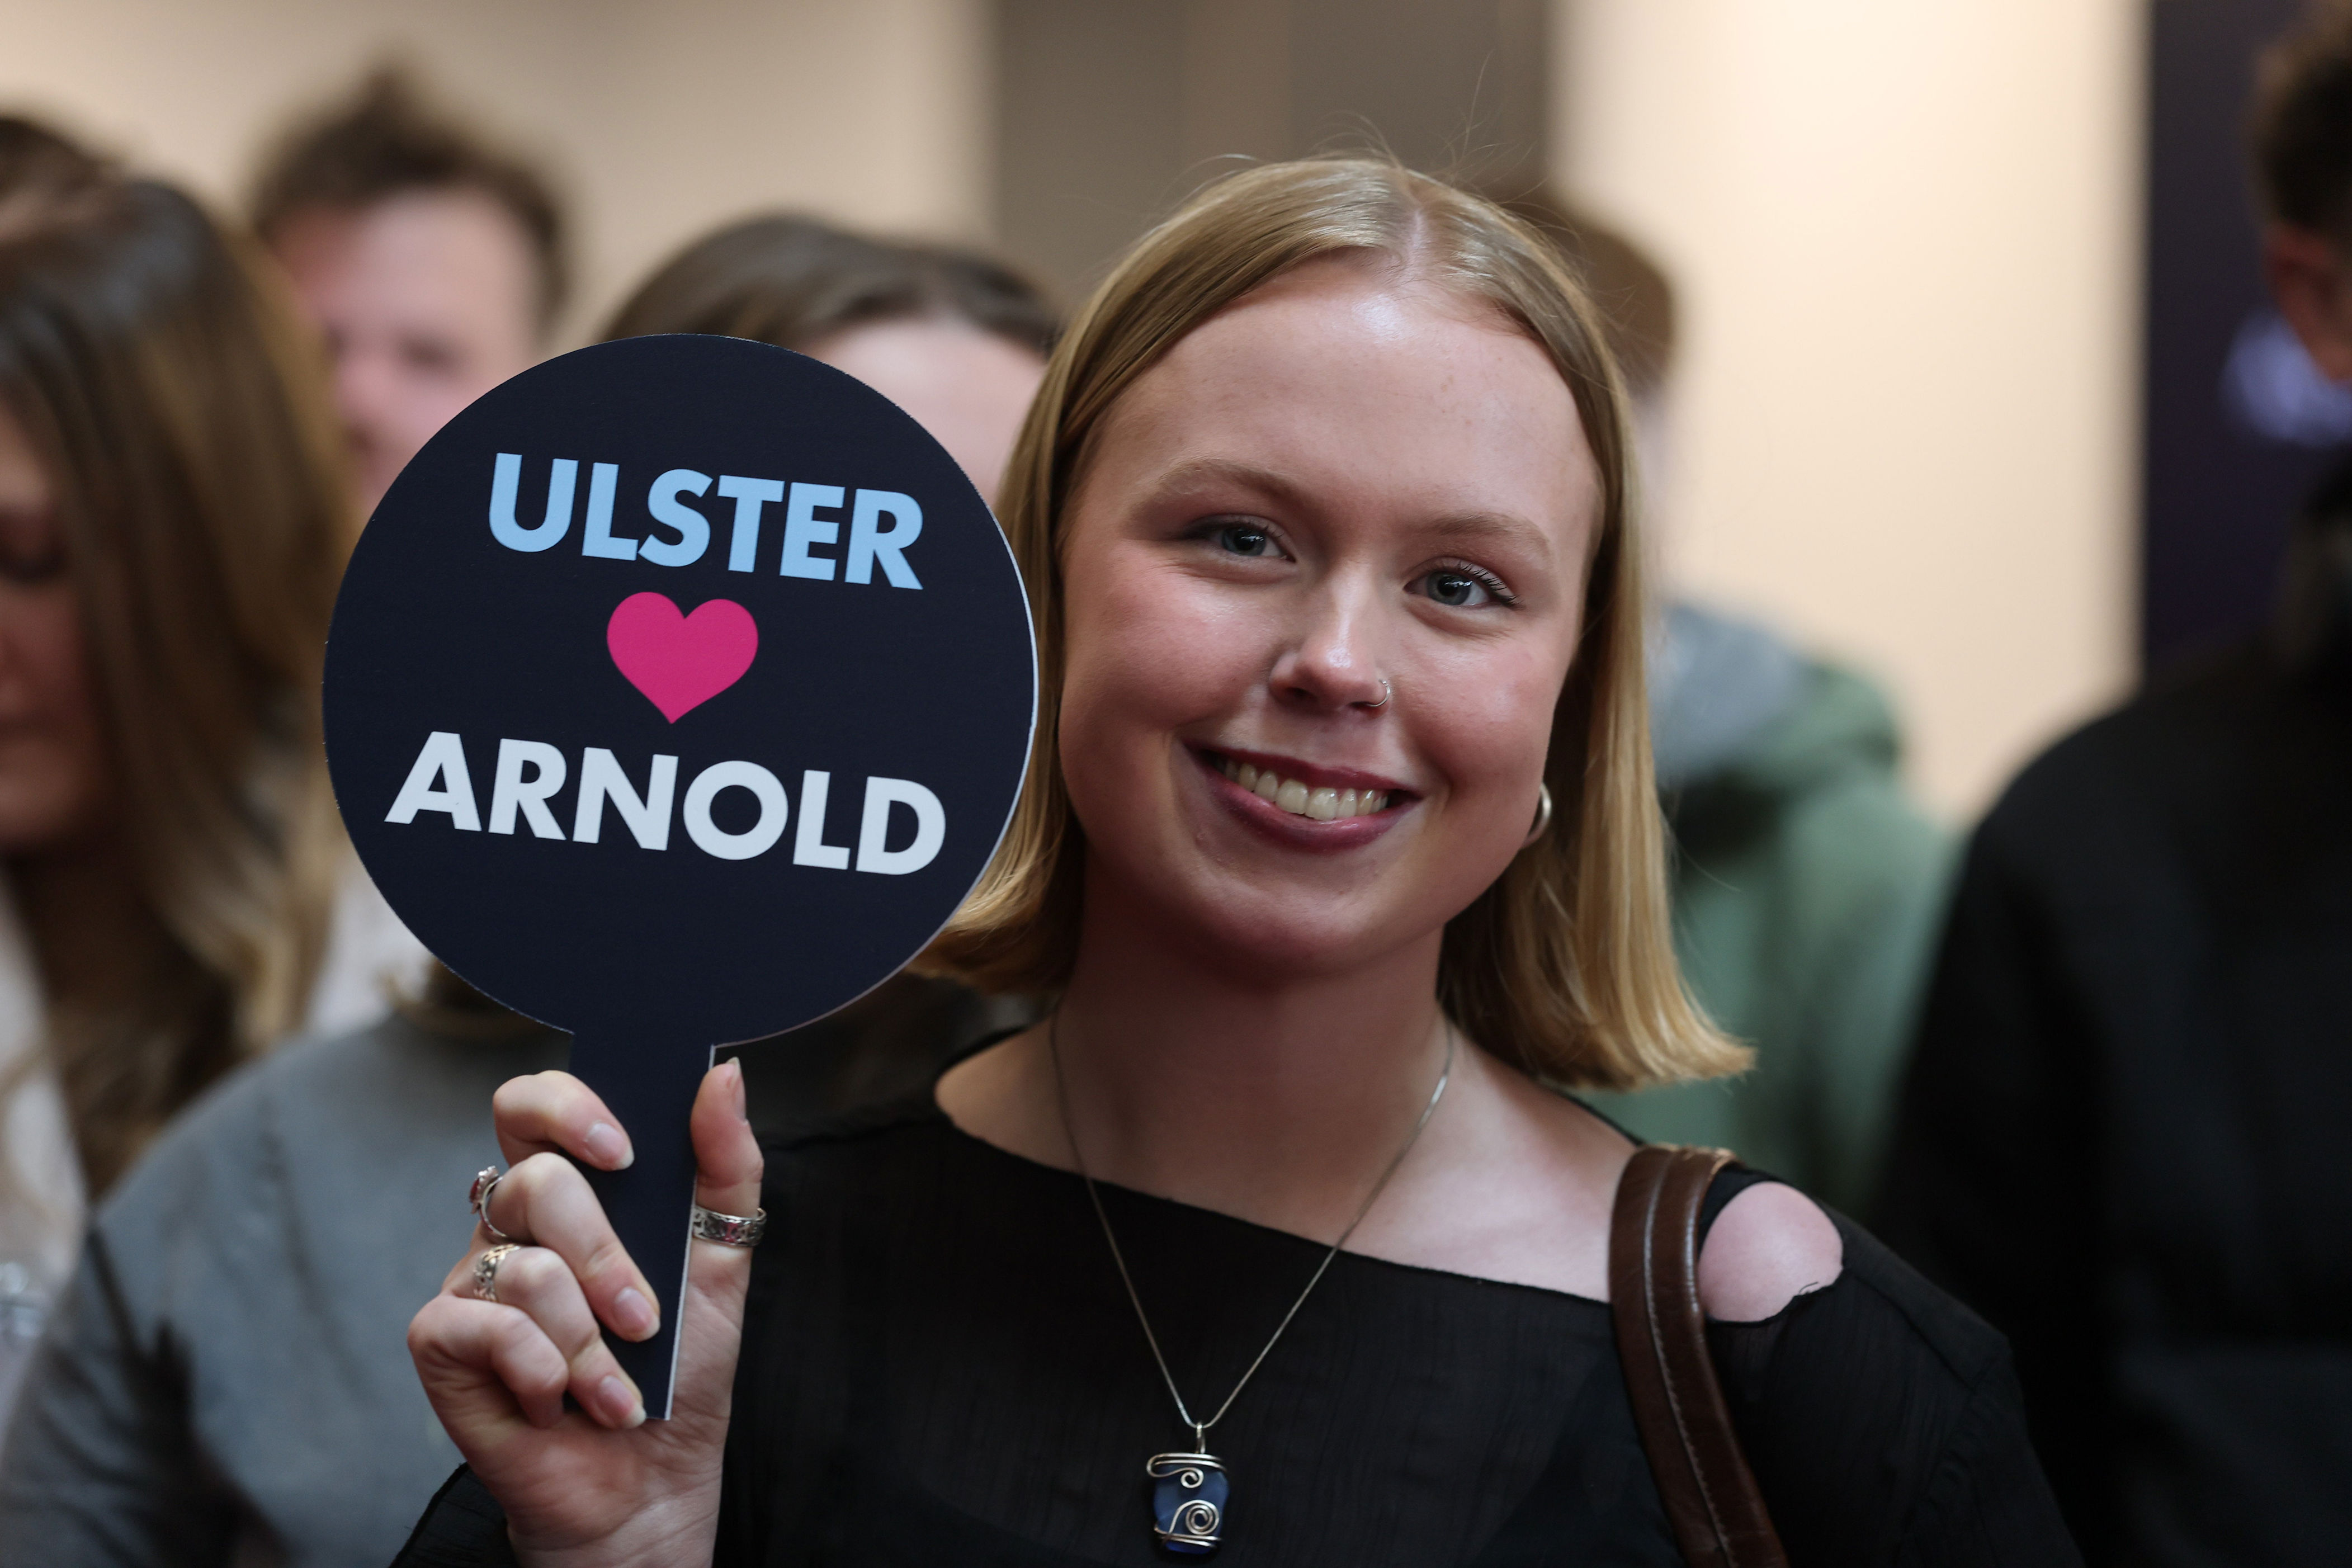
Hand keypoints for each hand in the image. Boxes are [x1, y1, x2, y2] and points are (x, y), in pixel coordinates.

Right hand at [408, 1060, 761, 1565]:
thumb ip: (724, 1162)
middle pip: (535, 1183)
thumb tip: (724, 1075)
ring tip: (617, 1386)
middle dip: (605, 1258)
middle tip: (644, 1317)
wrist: (654, 1473)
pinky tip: (561, 1402)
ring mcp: (472, 1279)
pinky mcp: (440, 1340)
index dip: (566, 1109)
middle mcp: (513, 1225)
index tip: (623, 1152)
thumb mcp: (722, 1255)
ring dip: (589, 1342)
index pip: (532, 1105)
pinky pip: (487, 1327)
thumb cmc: (682, 1363)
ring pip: (525, 1268)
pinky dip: (544, 1372)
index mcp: (573, 1190)